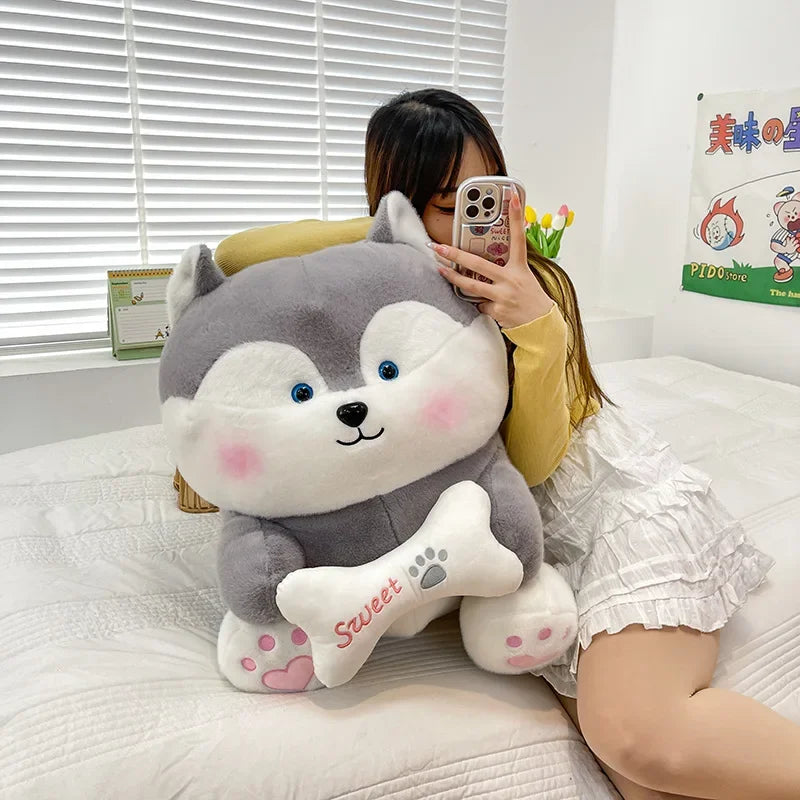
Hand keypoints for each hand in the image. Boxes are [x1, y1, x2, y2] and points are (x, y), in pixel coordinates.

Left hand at [432, 191, 554, 328]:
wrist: (541, 326)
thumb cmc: (531, 299)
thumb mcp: (525, 278)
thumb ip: (507, 268)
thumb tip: (485, 262)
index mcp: (520, 267)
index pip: (519, 238)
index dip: (516, 217)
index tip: (512, 197)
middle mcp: (511, 279)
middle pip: (478, 264)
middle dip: (455, 255)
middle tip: (438, 247)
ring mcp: (503, 296)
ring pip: (471, 286)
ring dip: (453, 278)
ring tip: (440, 269)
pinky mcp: (497, 311)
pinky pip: (479, 305)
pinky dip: (480, 304)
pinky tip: (490, 306)